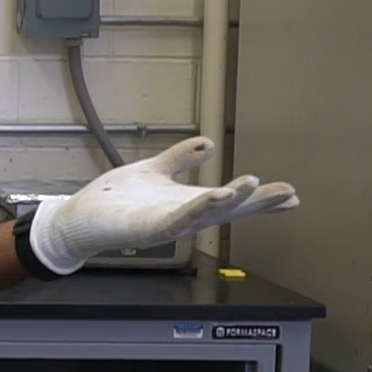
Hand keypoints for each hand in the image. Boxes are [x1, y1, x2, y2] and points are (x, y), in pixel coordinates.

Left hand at [29, 137, 297, 275]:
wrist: (79, 219)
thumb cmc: (115, 201)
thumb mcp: (154, 171)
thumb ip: (181, 159)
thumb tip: (209, 143)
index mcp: (187, 203)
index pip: (230, 199)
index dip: (259, 198)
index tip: (292, 194)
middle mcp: (183, 216)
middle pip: (228, 210)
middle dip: (259, 203)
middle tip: (291, 194)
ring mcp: (168, 224)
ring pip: (207, 213)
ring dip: (232, 199)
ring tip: (257, 184)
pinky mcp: (149, 228)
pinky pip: (178, 217)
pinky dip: (198, 208)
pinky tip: (217, 196)